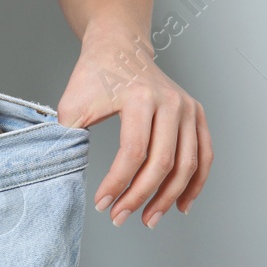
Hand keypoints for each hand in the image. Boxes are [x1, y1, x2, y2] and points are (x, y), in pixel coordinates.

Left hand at [55, 25, 211, 226]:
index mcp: (141, 97)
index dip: (118, 183)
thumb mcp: (73, 104)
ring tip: (149, 219)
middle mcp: (171, 102)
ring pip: (187, 164)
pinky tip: (180, 205)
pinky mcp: (196, 114)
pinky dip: (195, 183)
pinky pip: (203, 155)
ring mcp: (188, 108)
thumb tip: (63, 176)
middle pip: (163, 162)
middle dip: (140, 196)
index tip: (102, 203)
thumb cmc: (94, 75)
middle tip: (120, 217)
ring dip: (169, 197)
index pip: (134, 152)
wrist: (119, 47)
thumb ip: (69, 139)